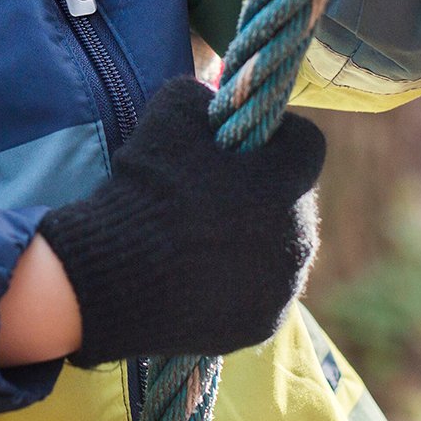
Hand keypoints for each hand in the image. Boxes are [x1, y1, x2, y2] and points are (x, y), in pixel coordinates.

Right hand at [35, 80, 325, 365]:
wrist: (113, 274)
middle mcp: (299, 237)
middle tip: (212, 191)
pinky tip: (196, 274)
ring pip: (281, 248)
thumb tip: (215, 98)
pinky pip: (261, 291)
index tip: (240, 141)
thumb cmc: (146, 187)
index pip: (307, 144)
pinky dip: (238, 281)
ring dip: (254, 237)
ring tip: (200, 237)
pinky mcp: (262, 324)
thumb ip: (205, 96)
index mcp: (286, 183)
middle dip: (263, 190)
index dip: (275, 135)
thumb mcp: (170, 110)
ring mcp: (283, 286)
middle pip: (294, 199)